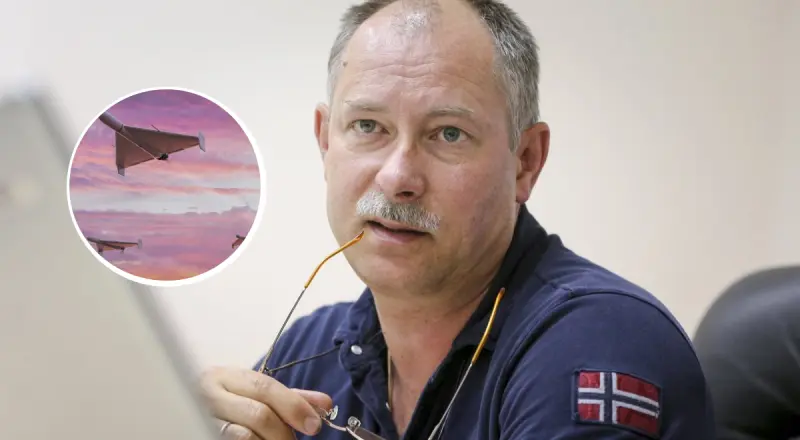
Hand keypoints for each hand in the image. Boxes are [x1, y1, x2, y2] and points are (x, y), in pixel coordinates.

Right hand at [199, 366, 333, 438]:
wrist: (176, 413)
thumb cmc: (225, 402)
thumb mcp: (253, 393)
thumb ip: (289, 397)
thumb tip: (325, 404)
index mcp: (226, 376)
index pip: (265, 387)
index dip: (294, 406)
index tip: (314, 425)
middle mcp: (209, 394)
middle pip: (258, 413)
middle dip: (283, 432)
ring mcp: (199, 417)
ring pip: (244, 436)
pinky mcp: (198, 431)